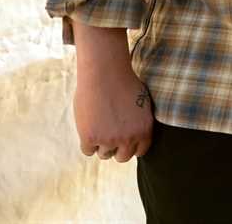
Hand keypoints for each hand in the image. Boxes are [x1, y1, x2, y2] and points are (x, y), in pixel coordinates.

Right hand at [72, 24, 154, 161]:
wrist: (105, 73)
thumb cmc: (123, 82)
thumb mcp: (141, 104)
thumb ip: (139, 122)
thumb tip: (134, 135)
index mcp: (144, 130)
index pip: (140, 151)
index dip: (131, 145)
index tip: (124, 138)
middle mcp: (129, 138)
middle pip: (122, 157)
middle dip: (116, 148)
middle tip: (109, 135)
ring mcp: (109, 140)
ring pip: (104, 154)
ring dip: (101, 144)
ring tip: (99, 124)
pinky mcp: (90, 138)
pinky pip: (88, 150)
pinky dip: (87, 141)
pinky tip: (88, 125)